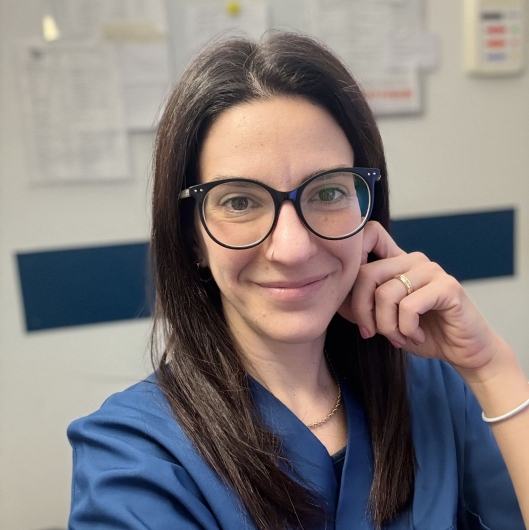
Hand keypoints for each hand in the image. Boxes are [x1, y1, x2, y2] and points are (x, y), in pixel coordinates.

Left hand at [338, 221, 502, 372]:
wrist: (462, 352)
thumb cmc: (421, 333)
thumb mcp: (383, 320)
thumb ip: (363, 305)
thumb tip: (335, 299)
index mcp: (396, 262)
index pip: (369, 236)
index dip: (352, 258)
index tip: (349, 298)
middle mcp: (412, 260)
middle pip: (366, 274)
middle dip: (362, 311)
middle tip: (371, 332)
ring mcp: (431, 270)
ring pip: (386, 294)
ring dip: (387, 326)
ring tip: (399, 337)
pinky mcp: (447, 287)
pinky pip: (409, 306)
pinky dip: (406, 329)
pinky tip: (417, 336)